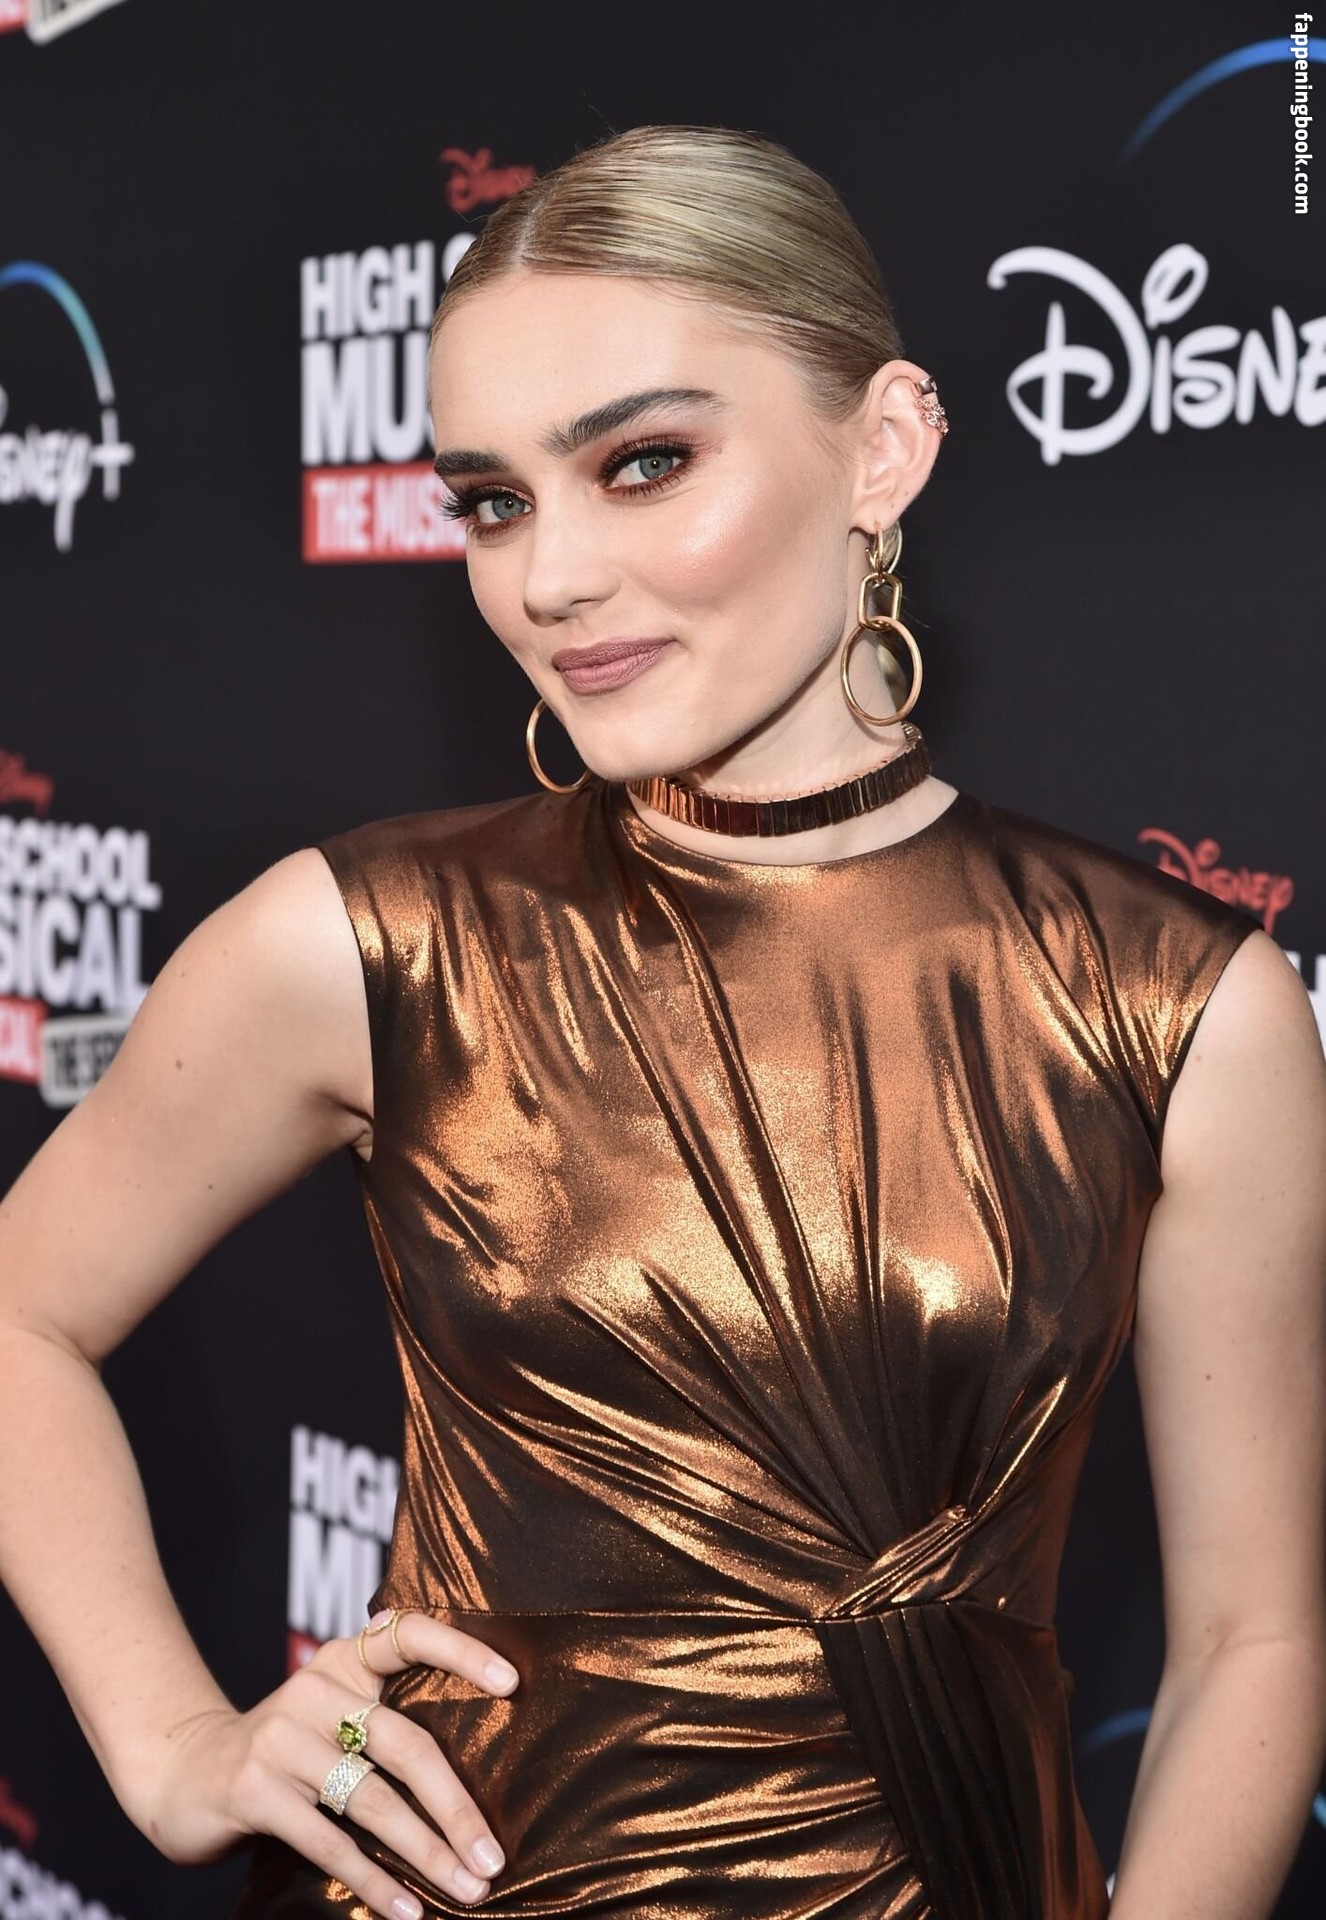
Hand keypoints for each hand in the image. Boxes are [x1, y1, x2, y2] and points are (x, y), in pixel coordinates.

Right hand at [141, 1608, 519, 1917]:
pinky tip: (405, 1908)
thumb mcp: (330, 1717)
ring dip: (426, 1851)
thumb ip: (386, 1723)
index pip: (408, 1634)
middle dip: (457, 1807)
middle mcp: (315, 1689)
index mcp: (343, 1661)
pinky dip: (373, 1880)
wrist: (184, 1772)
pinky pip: (329, 1841)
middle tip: (494, 1857)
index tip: (513, 1686)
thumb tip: (481, 1779)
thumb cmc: (284, 1752)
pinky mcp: (255, 1788)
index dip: (463, 1652)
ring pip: (373, 1800)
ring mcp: (282, 1738)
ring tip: (467, 1888)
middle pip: (406, 1744)